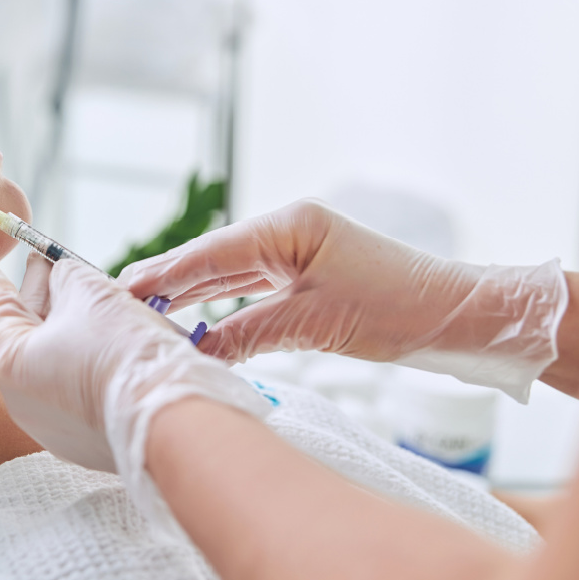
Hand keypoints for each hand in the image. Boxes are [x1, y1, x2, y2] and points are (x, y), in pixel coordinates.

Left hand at [0, 241, 271, 525]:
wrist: (169, 421)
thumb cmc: (122, 352)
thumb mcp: (91, 293)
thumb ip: (67, 277)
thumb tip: (63, 275)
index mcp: (10, 359)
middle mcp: (22, 398)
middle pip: (27, 327)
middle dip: (40, 290)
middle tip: (44, 259)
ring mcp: (54, 425)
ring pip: (57, 356)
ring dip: (73, 321)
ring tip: (90, 292)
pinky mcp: (87, 439)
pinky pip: (80, 386)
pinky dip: (92, 357)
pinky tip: (115, 337)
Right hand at [119, 199, 567, 401]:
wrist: (460, 315)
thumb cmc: (400, 309)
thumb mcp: (315, 324)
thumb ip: (249, 333)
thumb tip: (197, 351)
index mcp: (288, 228)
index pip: (209, 253)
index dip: (163, 275)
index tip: (124, 293)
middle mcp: (287, 232)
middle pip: (212, 259)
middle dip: (166, 281)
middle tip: (118, 301)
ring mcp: (297, 252)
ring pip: (228, 273)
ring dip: (189, 293)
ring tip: (143, 311)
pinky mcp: (306, 275)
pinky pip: (250, 288)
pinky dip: (220, 305)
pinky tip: (194, 320)